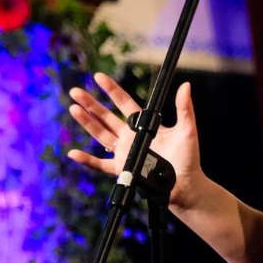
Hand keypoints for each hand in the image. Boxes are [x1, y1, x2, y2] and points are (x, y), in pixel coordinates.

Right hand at [67, 72, 204, 208]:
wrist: (186, 185)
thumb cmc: (189, 159)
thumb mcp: (187, 130)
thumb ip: (184, 108)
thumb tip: (185, 86)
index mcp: (144, 125)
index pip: (124, 102)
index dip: (111, 90)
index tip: (99, 77)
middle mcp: (130, 137)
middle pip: (106, 116)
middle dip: (90, 103)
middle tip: (76, 91)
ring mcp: (124, 152)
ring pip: (100, 135)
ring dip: (87, 123)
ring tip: (73, 109)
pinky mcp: (121, 169)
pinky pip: (100, 165)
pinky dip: (86, 160)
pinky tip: (74, 153)